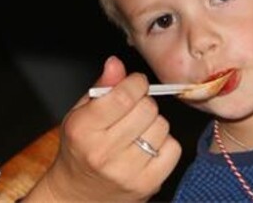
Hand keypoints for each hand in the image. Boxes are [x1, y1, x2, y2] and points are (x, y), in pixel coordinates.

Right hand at [27, 56, 180, 201]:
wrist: (79, 195)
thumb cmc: (80, 149)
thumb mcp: (80, 114)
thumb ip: (100, 87)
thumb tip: (116, 63)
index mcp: (82, 129)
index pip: (122, 95)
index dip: (136, 83)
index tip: (135, 83)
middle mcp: (103, 152)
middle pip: (146, 109)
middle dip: (144, 102)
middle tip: (133, 109)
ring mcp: (127, 171)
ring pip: (162, 127)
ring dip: (154, 123)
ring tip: (138, 130)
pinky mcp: (147, 184)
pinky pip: (173, 148)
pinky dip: (165, 143)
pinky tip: (148, 146)